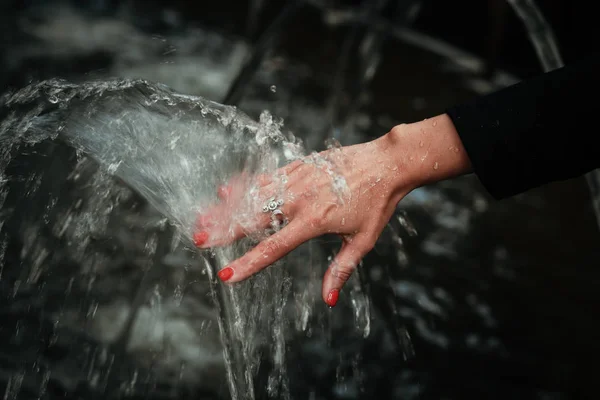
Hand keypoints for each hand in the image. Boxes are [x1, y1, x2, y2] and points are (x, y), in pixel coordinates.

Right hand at [193, 114, 470, 306]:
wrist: (387, 162)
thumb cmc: (377, 203)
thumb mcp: (362, 240)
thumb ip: (341, 268)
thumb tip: (329, 298)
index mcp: (313, 222)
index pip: (273, 248)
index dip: (248, 263)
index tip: (226, 275)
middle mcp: (299, 200)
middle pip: (253, 217)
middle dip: (223, 229)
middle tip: (198, 238)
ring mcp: (296, 180)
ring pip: (254, 195)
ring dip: (227, 207)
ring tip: (203, 216)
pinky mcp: (298, 166)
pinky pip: (266, 177)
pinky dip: (245, 185)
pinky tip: (227, 189)